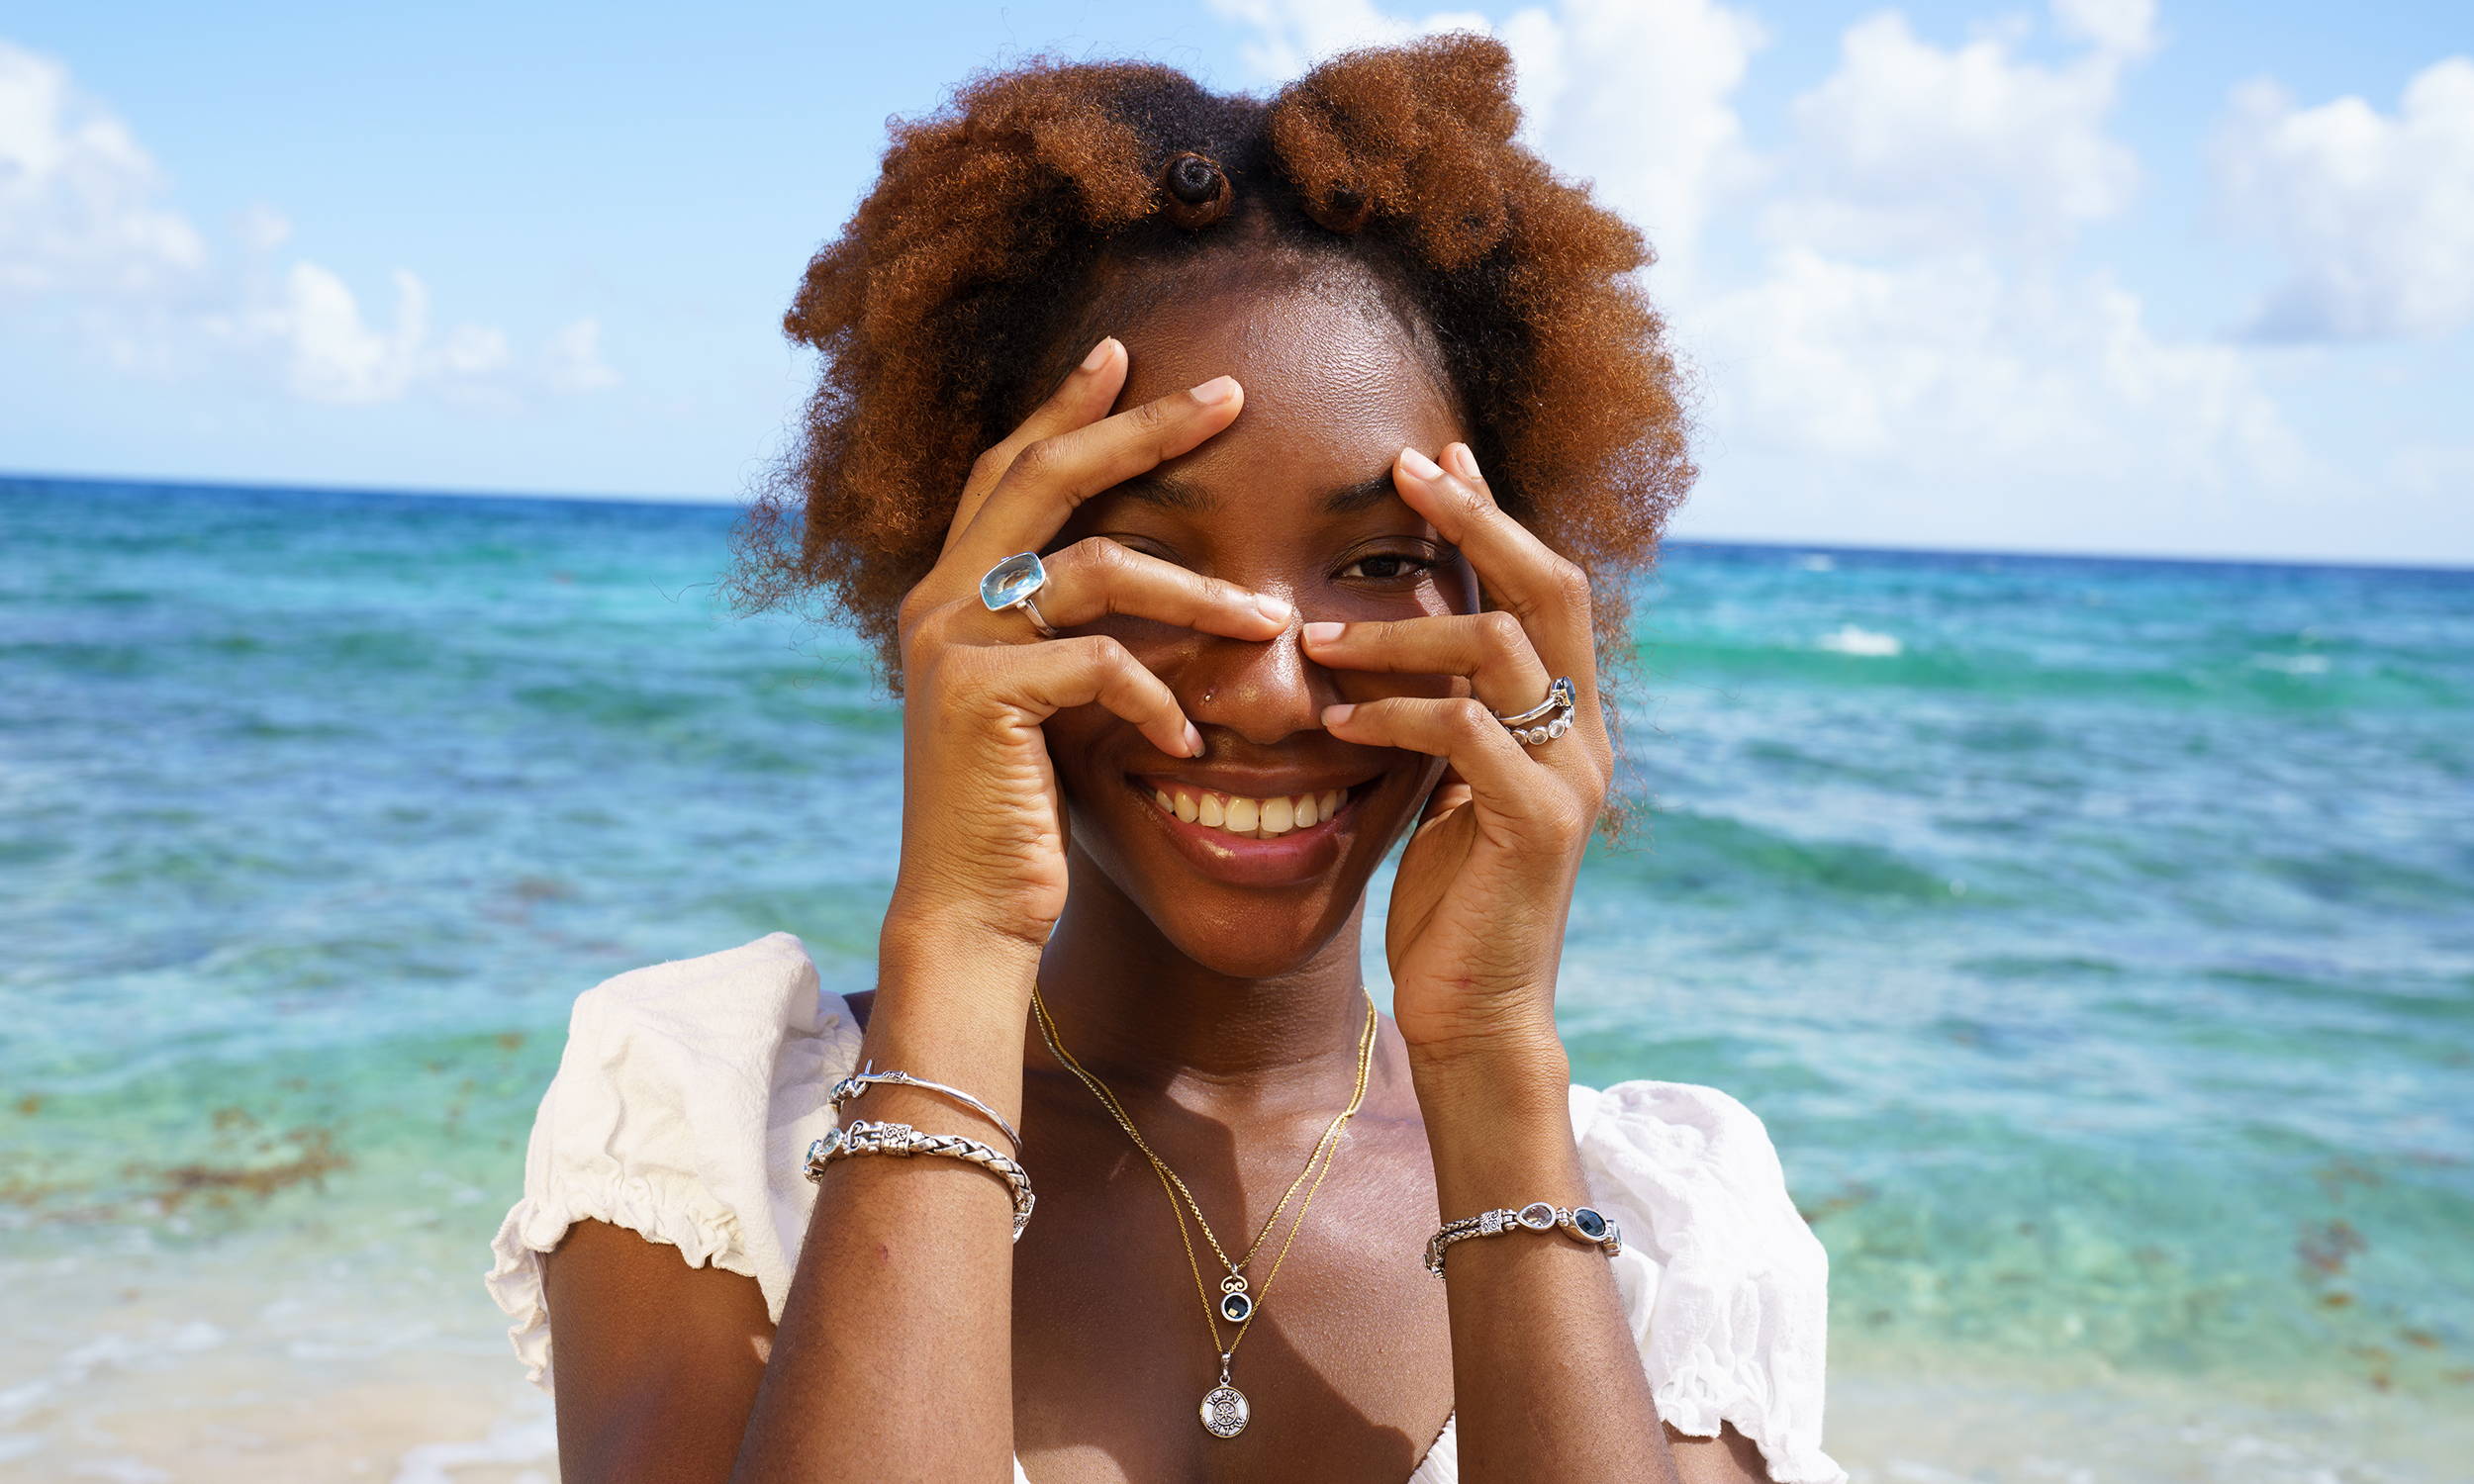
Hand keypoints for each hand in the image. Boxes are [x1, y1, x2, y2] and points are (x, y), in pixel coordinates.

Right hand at [883, 339, 1293, 966]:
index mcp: (952, 593)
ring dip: (1196, 592)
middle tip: (1229, 394)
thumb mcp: (1056, 710)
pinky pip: (1099, 663)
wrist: (970, 916)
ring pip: (1094, 567)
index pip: (1008, 470)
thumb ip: (1079, 638)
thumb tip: (1163, 581)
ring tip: (1271, 621)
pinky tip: (1188, 742)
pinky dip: (1157, 697)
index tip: (1125, 357)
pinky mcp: (979, 695)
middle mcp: (938, 600)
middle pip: (1047, 475)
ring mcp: (951, 643)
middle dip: (1141, 428)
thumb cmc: (1024, 819)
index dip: (1064, 409)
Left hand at [1301, 442, 1610, 1061]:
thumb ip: (1447, 711)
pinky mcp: (1535, 826)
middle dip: (1475, 519)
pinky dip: (1395, 714)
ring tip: (1320, 637)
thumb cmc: (1448, 901)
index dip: (1493, 514)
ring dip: (1401, 631)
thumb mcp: (1447, 787)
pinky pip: (1464, 734)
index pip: (1543, 585)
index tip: (1434, 456)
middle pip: (1548, 586)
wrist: (1477, 1015)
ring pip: (1497, 650)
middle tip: (1402, 471)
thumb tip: (1403, 640)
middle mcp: (1584, 735)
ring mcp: (1568, 778)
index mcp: (1567, 718)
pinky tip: (1339, 720)